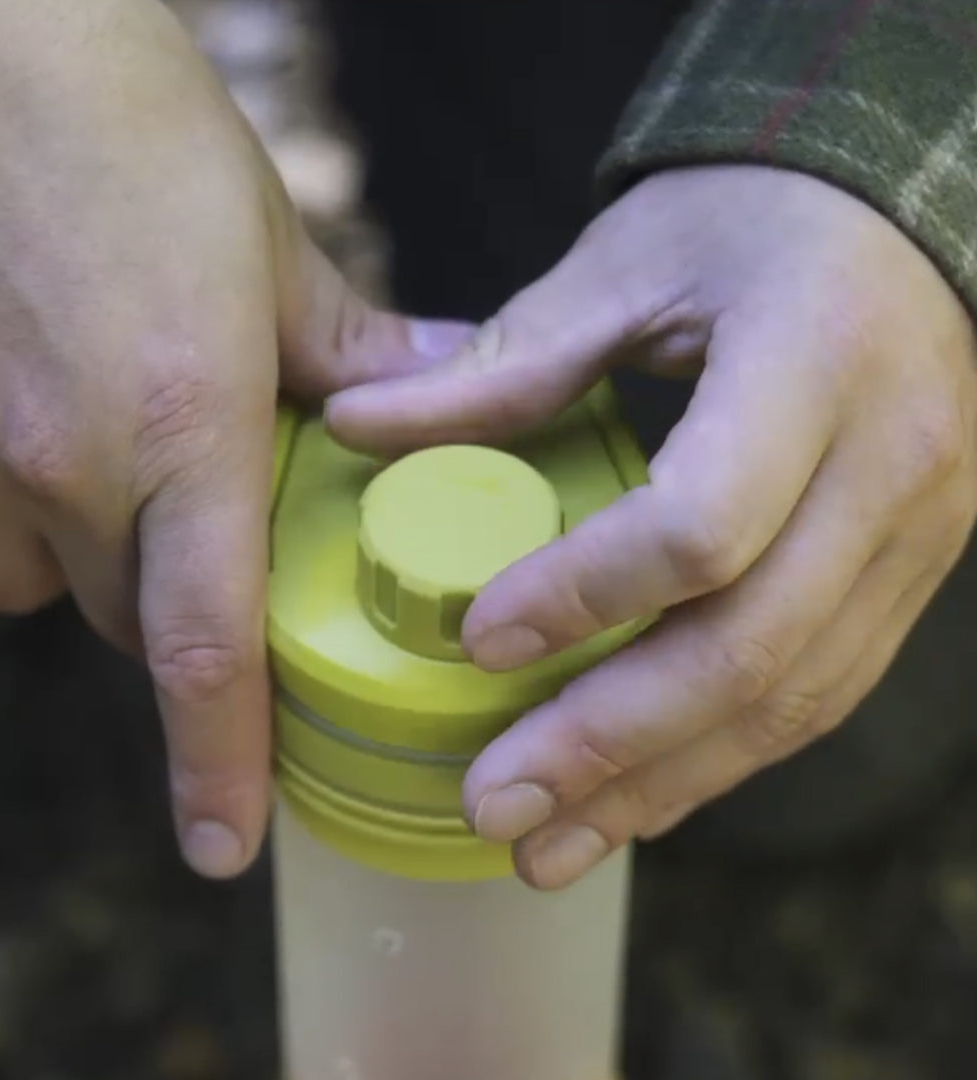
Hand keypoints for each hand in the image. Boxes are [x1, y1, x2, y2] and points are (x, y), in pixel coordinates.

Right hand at [0, 0, 462, 877]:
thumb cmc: (137, 133)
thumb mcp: (276, 247)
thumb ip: (360, 353)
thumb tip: (446, 395)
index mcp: (183, 428)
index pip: (203, 649)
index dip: (217, 764)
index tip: (226, 846)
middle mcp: (63, 463)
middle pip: (119, 620)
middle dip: (165, 609)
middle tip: (199, 539)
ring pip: (28, 580)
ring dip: (79, 556)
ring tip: (112, 466)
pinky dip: (4, 499)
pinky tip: (33, 416)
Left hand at [328, 165, 976, 888]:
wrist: (894, 225)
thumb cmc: (751, 223)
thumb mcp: (627, 266)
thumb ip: (503, 362)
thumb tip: (358, 427)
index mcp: (815, 365)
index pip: (704, 523)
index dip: (585, 596)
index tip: (476, 641)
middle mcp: (891, 467)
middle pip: (751, 650)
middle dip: (612, 746)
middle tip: (496, 806)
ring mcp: (916, 537)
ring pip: (791, 700)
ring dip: (661, 786)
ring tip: (548, 846)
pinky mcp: (906, 576)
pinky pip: (815, 692)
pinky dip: (716, 757)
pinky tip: (633, 798)